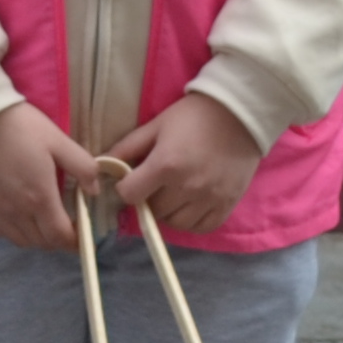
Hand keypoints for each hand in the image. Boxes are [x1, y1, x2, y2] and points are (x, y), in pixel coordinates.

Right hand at [0, 102, 101, 252]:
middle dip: (60, 239)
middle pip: (43, 243)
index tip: (84, 231)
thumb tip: (94, 191)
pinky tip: (20, 216)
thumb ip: (83, 167)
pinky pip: (2, 233)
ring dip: (38, 238)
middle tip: (67, 224)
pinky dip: (16, 232)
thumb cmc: (20, 127)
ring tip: (45, 222)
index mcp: (39, 197)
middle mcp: (16, 212)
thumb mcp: (58, 140)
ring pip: (22, 241)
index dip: (77, 240)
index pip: (61, 236)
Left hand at [100, 94, 264, 241]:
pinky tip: (190, 204)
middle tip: (156, 184)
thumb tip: (102, 164)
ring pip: (176, 223)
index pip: (130, 195)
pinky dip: (191, 221)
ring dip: (169, 213)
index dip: (126, 188)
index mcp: (166, 165)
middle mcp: (188, 187)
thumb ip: (127, 147)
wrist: (240, 114)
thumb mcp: (155, 126)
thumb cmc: (193, 117)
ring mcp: (210, 198)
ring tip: (173, 194)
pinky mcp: (227, 204)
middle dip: (148, 200)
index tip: (133, 180)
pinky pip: (201, 227)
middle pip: (153, 211)